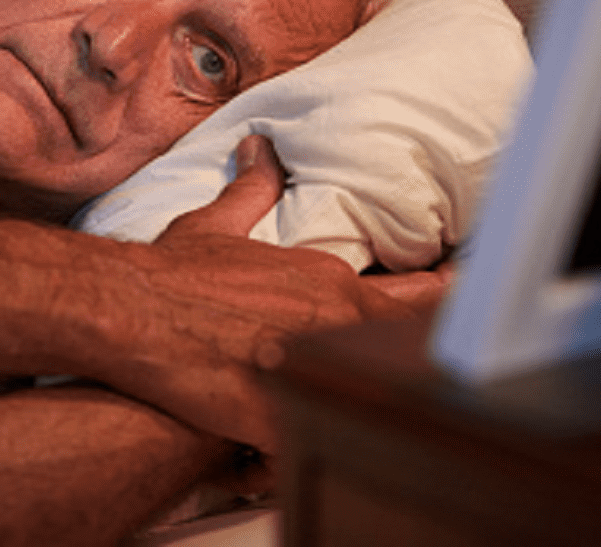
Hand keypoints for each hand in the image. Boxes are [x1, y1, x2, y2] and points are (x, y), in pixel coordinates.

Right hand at [98, 135, 441, 452]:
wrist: (128, 310)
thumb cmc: (169, 273)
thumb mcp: (215, 224)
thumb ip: (253, 190)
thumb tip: (261, 151)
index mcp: (326, 279)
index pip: (419, 291)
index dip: (452, 299)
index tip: (472, 298)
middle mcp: (330, 319)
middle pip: (413, 344)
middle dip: (435, 354)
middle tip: (462, 364)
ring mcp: (309, 367)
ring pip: (377, 394)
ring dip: (384, 403)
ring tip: (399, 419)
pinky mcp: (278, 414)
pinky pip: (319, 439)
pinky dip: (323, 444)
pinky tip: (316, 449)